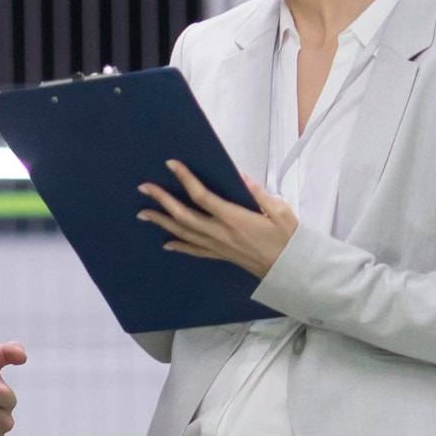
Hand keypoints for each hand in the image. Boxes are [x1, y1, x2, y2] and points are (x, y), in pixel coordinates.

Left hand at [138, 164, 299, 278]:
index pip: (202, 196)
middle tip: (144, 187)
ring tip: (143, 213)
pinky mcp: (221, 256)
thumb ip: (258, 193)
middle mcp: (220, 233)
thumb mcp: (280, 211)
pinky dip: (179, 245)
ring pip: (183, 233)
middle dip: (162, 200)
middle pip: (183, 215)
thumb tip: (240, 175)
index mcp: (234, 218)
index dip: (185, 179)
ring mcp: (218, 247)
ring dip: (162, 222)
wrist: (291, 271)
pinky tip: (166, 242)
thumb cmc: (289, 240)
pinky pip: (195, 251)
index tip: (172, 165)